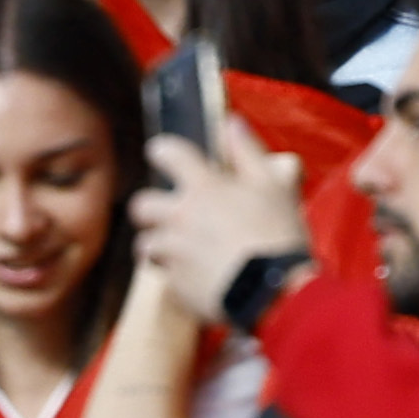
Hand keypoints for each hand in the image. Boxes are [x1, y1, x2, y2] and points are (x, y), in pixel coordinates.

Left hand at [129, 118, 313, 330]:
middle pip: (141, 204)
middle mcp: (180, 217)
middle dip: (150, 208)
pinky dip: (177, 277)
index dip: (161, 151)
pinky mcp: (176, 285)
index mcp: (203, 188)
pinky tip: (198, 279)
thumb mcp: (273, 186)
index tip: (161, 154)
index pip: (167, 153)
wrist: (274, 292)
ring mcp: (174, 252)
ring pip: (146, 245)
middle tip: (169, 215)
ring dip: (160, 246)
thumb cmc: (277, 237)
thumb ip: (248, 152)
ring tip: (182, 252)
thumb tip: (232, 124)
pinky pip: (165, 278)